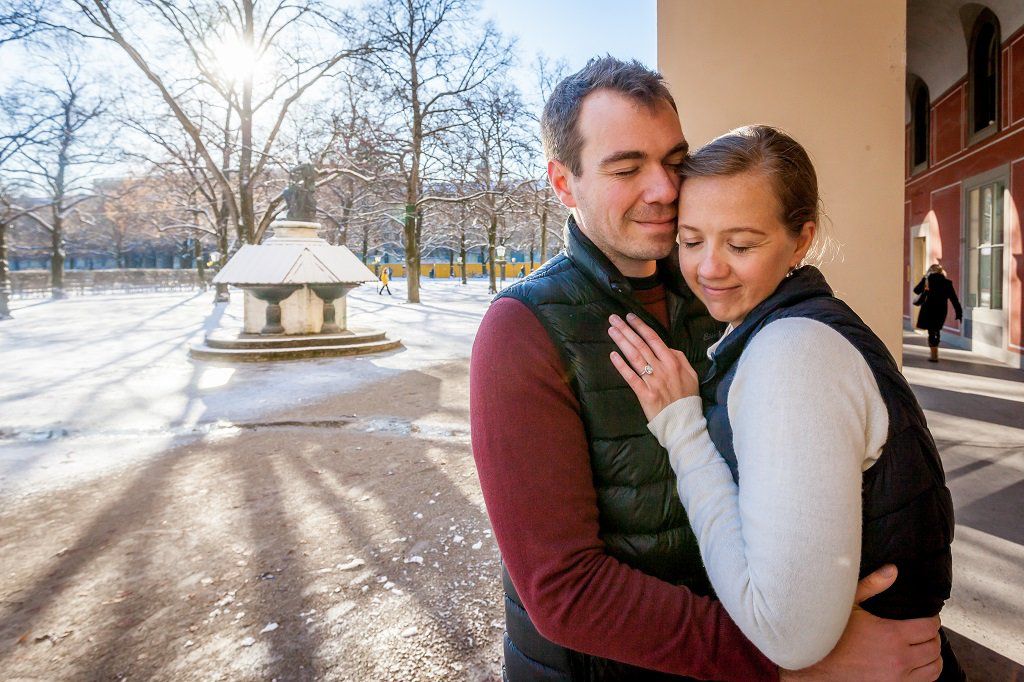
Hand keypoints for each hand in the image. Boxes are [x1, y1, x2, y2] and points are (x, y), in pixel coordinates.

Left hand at [607, 313, 698, 420]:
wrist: (684, 422)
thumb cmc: (687, 397)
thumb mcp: (691, 374)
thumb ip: (680, 358)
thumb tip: (667, 348)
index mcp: (673, 361)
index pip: (654, 339)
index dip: (640, 327)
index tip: (629, 317)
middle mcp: (661, 368)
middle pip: (641, 345)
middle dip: (626, 330)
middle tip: (613, 318)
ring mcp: (652, 381)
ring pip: (634, 357)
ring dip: (621, 342)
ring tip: (611, 330)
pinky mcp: (644, 394)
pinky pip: (631, 377)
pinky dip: (621, 366)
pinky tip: (612, 355)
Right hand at [781, 565, 942, 680]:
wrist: (816, 662)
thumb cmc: (831, 632)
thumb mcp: (849, 604)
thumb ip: (872, 585)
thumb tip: (892, 570)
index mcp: (891, 634)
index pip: (929, 627)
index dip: (931, 619)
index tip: (925, 617)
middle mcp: (899, 658)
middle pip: (934, 647)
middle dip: (931, 636)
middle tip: (923, 630)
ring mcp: (897, 677)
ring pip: (934, 667)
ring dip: (932, 656)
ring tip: (923, 647)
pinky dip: (925, 672)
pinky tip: (916, 663)